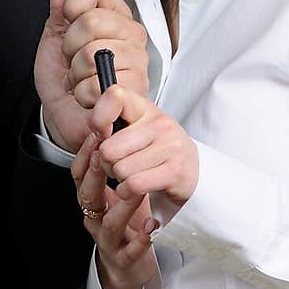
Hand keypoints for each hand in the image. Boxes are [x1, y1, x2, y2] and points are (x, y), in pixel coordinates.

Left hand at [34, 0, 148, 151]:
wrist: (64, 116)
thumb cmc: (63, 78)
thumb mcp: (54, 37)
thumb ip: (60, 5)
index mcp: (114, 15)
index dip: (72, 5)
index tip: (68, 22)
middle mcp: (131, 34)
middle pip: (92, 20)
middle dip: (70, 46)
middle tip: (73, 60)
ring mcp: (137, 61)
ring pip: (92, 53)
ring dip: (76, 73)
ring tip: (82, 80)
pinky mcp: (136, 89)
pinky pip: (97, 82)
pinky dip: (83, 94)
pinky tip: (90, 96)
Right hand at [71, 131, 157, 288]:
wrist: (132, 266)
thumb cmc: (128, 222)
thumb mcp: (119, 192)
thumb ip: (117, 167)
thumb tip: (117, 130)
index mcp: (93, 199)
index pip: (79, 175)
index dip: (84, 155)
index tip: (95, 135)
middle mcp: (95, 218)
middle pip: (87, 195)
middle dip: (94, 175)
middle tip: (106, 155)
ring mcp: (108, 240)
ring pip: (109, 222)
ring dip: (122, 204)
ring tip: (135, 189)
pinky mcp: (124, 260)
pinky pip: (129, 251)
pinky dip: (140, 241)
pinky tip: (151, 228)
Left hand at [89, 85, 198, 208]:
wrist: (193, 173)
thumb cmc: (157, 150)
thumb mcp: (137, 129)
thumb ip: (113, 124)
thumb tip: (95, 133)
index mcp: (146, 108)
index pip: (114, 96)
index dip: (99, 118)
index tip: (102, 133)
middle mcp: (160, 124)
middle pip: (109, 148)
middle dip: (107, 163)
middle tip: (117, 164)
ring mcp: (171, 147)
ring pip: (120, 169)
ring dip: (119, 179)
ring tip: (130, 175)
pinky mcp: (175, 171)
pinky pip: (133, 184)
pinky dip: (127, 192)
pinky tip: (134, 188)